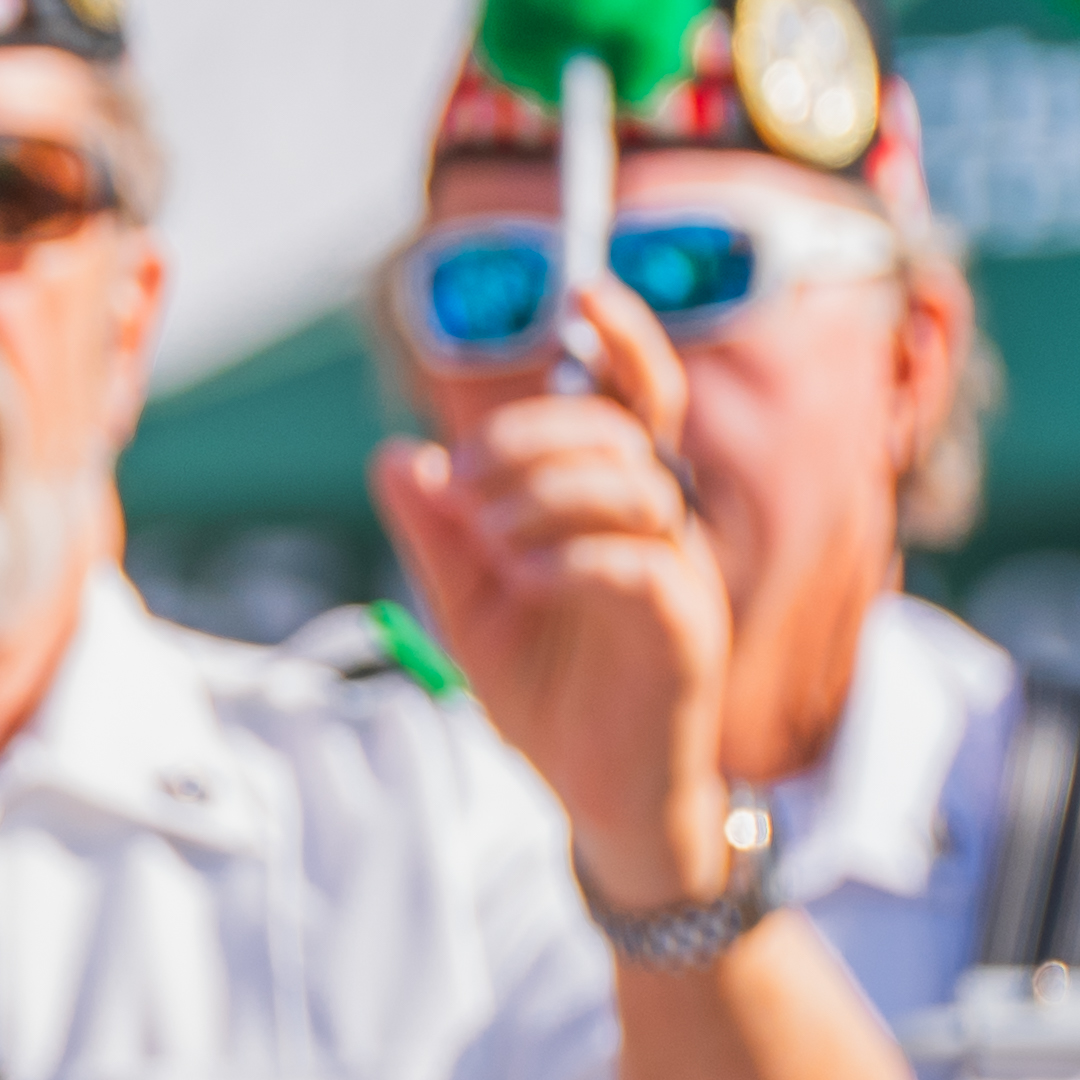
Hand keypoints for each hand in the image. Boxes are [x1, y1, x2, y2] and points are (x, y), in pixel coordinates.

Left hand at [373, 279, 746, 917]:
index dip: (622, 339)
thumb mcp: (467, 602)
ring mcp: (681, 574)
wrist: (594, 791)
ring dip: (545, 498)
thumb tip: (397, 456)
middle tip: (465, 489)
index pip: (634, 399)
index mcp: (615, 504)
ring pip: (633, 490)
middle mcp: (661, 524)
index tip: (581, 289)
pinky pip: (639, 568)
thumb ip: (436, 532)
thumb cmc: (548, 688)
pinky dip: (572, 560)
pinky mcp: (683, 630)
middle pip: (618, 433)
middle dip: (531, 439)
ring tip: (489, 542)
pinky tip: (526, 579)